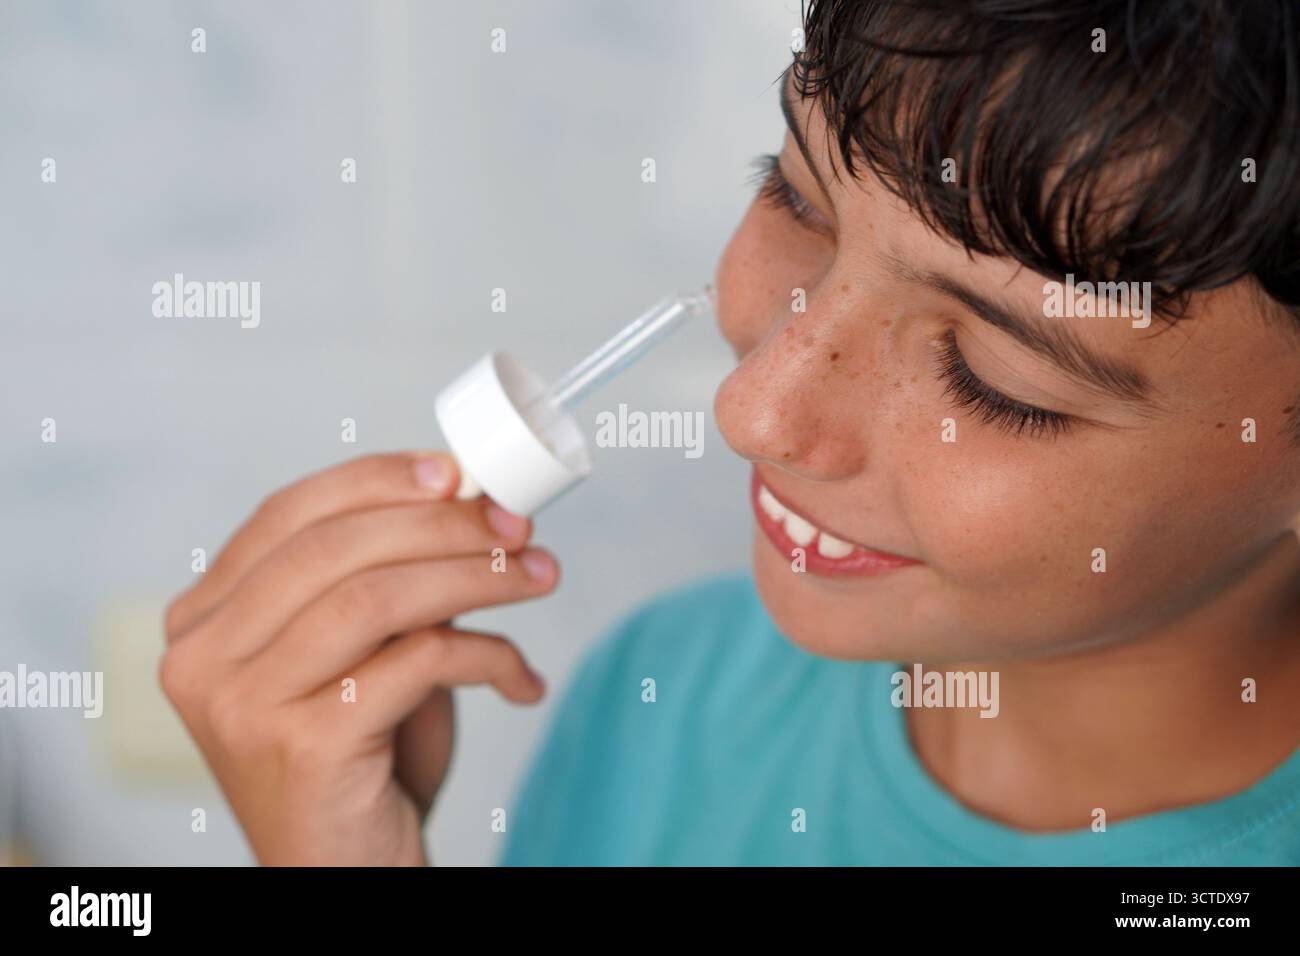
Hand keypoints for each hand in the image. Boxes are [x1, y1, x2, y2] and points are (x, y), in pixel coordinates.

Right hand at [159, 451, 555, 864]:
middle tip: (517, 528)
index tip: (456, 472)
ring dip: (474, 578)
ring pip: (375, 599)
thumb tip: (468, 496)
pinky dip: (485, 655)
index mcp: (203, 617)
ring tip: (540, 576)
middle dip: (441, 525)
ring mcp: (242, 704)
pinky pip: (416, 663)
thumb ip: (388, 578)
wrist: (349, 870)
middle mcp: (203, 658)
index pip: (290, 514)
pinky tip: (521, 677)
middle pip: (334, 550)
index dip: (378, 480)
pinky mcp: (302, 746)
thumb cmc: (362, 756)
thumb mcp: (364, 650)